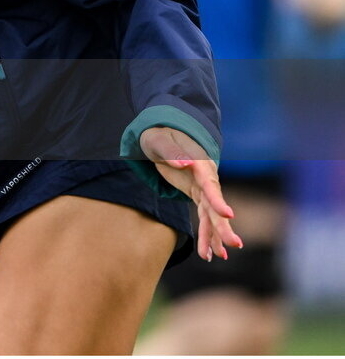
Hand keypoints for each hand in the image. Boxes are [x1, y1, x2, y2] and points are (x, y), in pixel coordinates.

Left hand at [140, 126, 242, 261]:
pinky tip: (210, 253)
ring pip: (211, 215)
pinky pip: (205, 217)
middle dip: (223, 225)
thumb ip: (171, 152)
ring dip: (215, 235)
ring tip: (219, 257)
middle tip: (234, 244)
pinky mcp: (198, 194)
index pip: (210, 184)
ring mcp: (203, 188)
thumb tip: (184, 164)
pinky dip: (207, 234)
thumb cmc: (160, 136)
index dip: (218, 200)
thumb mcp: (159, 141)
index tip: (228, 215)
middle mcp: (206, 178)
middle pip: (216, 204)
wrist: (163, 135)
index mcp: (200, 164)